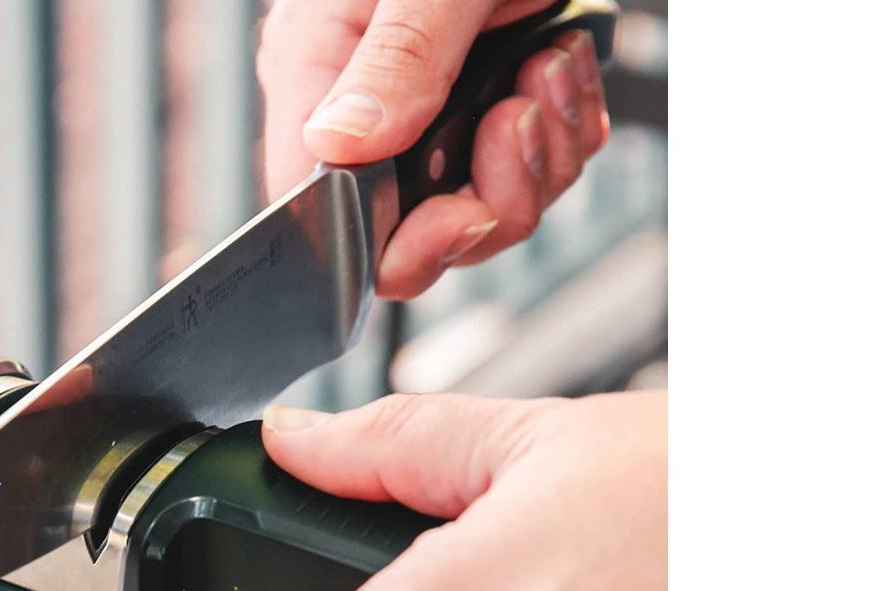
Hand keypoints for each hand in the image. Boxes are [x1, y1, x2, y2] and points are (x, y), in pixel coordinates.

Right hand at [257, 0, 610, 298]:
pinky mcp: (484, 93)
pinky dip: (564, 132)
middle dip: (493, 196)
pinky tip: (561, 67)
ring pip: (483, 205)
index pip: (326, 213)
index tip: (465, 210)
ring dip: (541, 157)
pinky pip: (528, 167)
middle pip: (416, 228)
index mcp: (317, 66)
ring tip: (547, 69)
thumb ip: (396, 59)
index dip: (400, 241)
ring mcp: (428, 101)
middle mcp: (365, 97)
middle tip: (520, 119)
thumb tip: (340, 147)